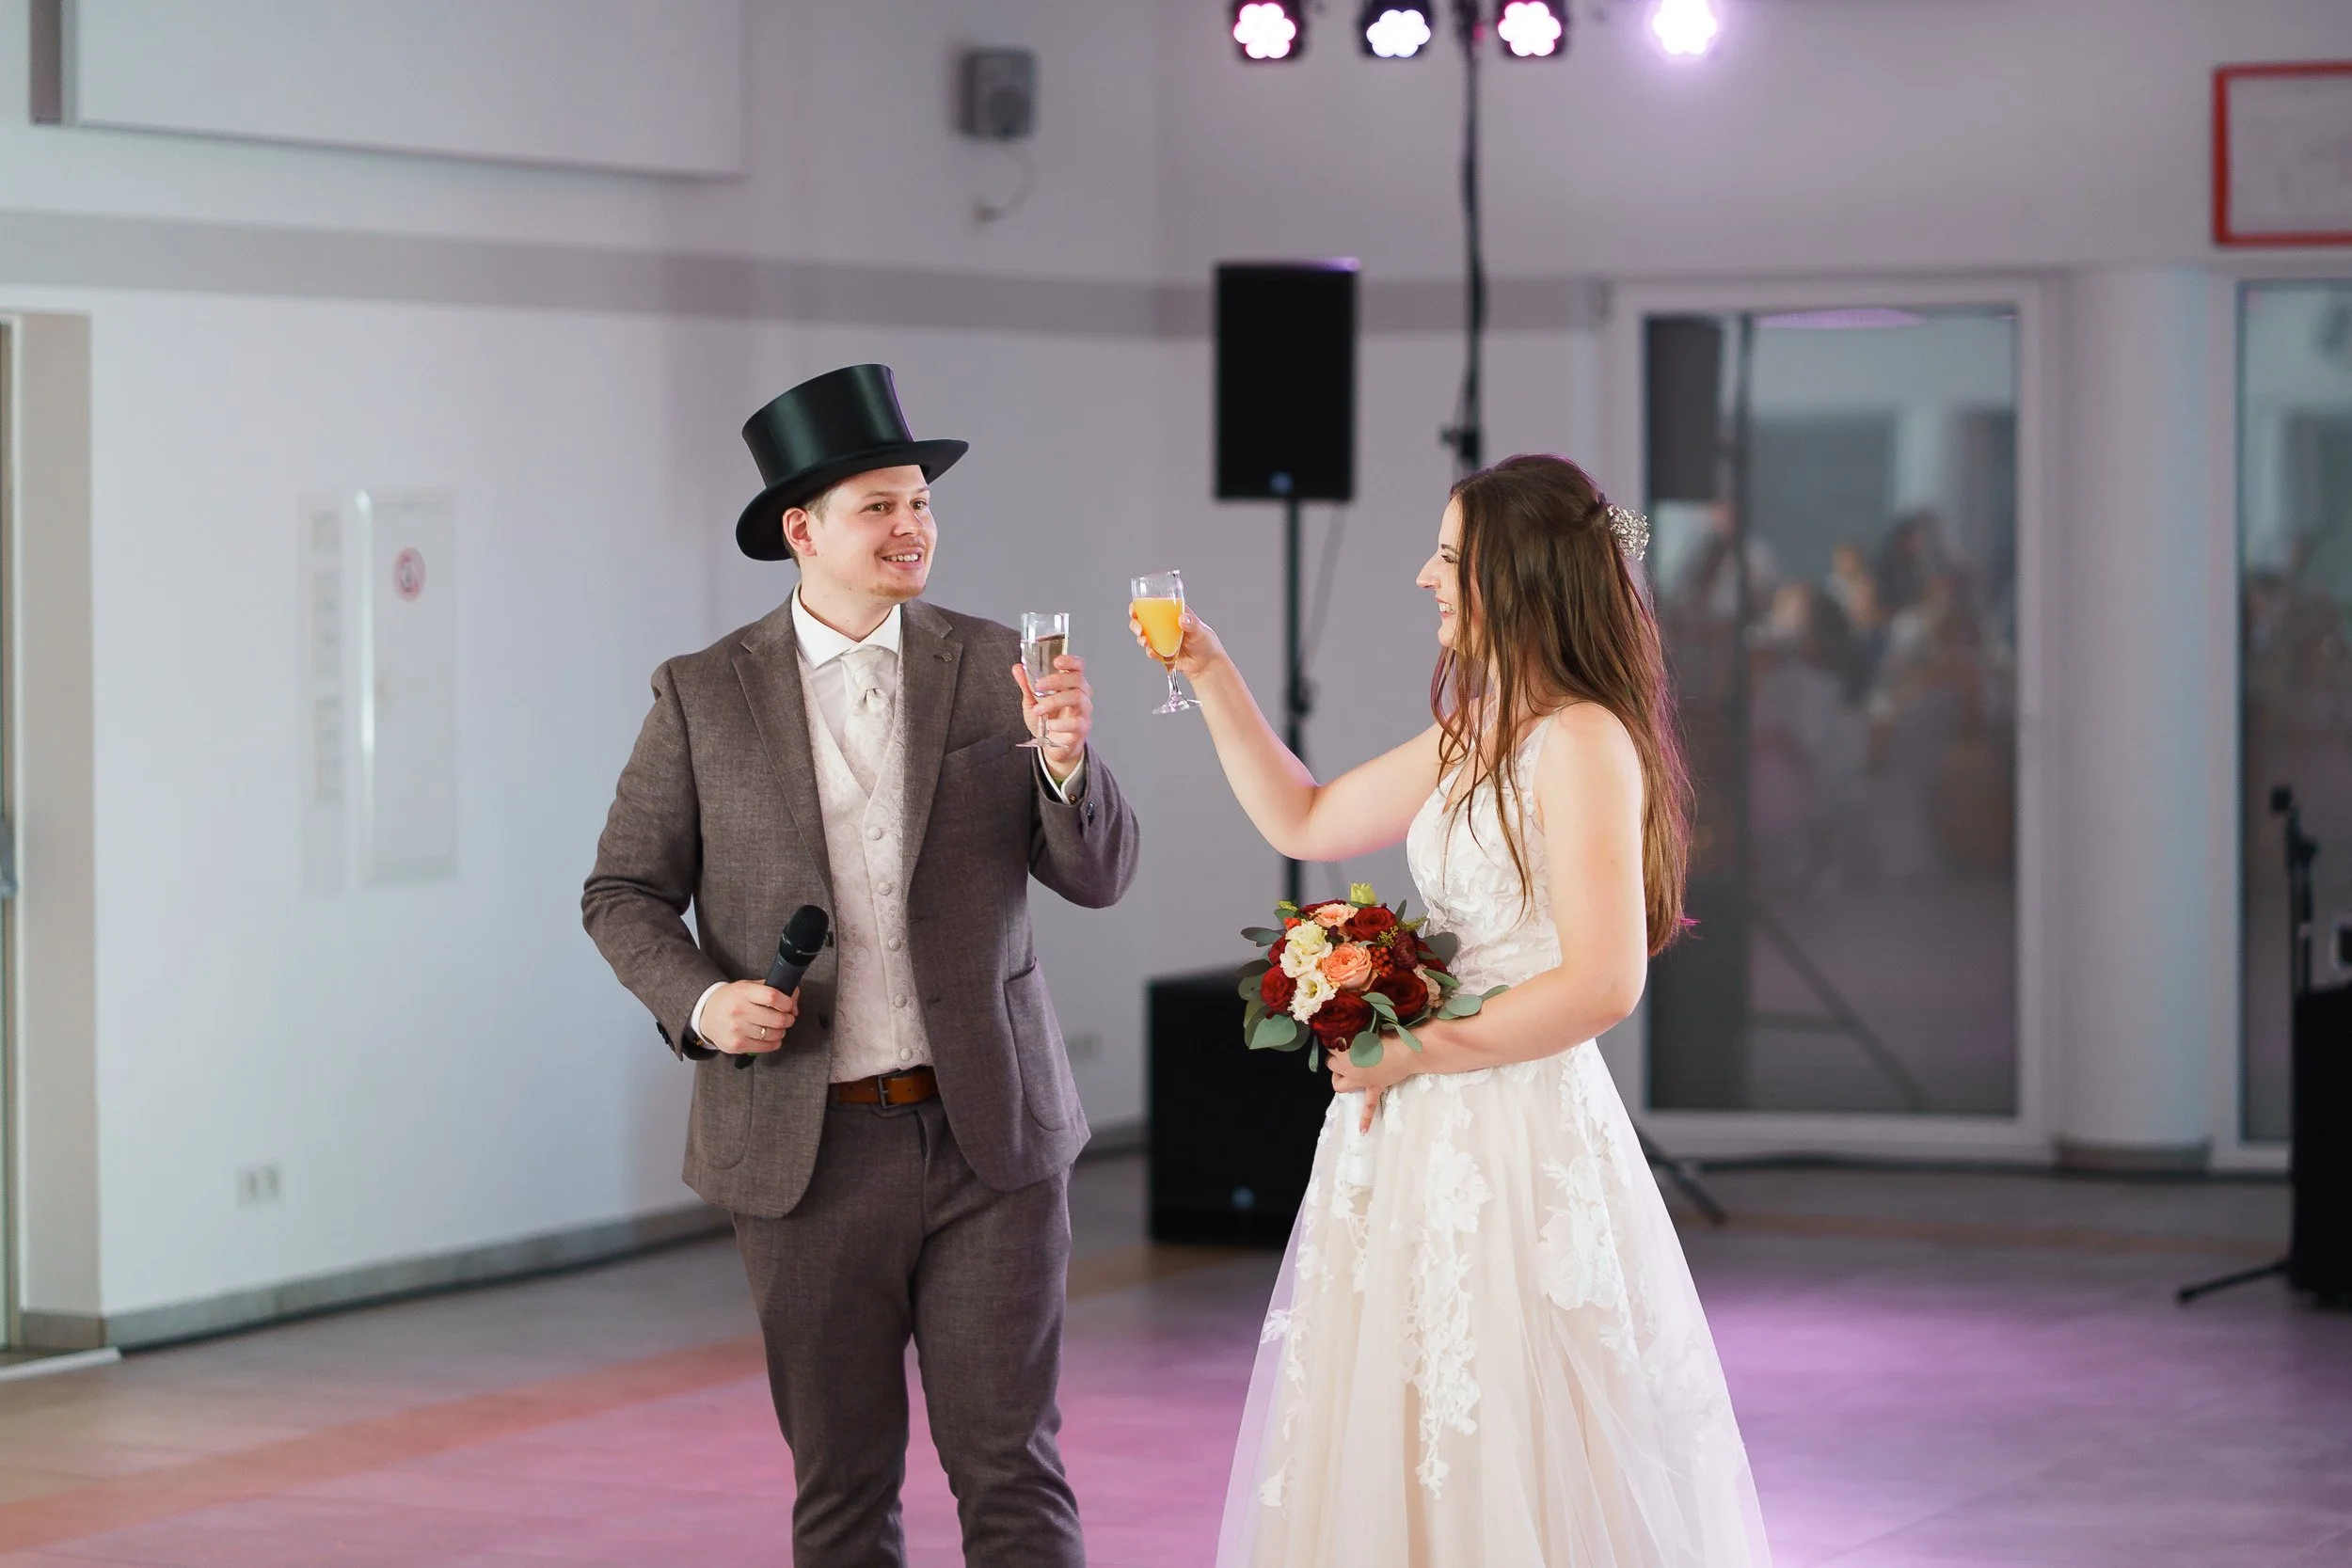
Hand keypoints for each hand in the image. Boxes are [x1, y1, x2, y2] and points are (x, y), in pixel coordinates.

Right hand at [700, 979, 796, 1055]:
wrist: (705, 1014)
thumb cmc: (731, 999)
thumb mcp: (747, 986)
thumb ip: (771, 988)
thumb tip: (794, 997)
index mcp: (743, 993)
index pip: (773, 997)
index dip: (787, 1002)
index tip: (790, 1005)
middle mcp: (739, 1011)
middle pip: (777, 1019)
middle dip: (788, 1019)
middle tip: (788, 1018)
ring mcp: (737, 1030)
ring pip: (773, 1034)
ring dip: (782, 1031)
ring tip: (778, 1027)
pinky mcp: (737, 1045)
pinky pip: (765, 1047)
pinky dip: (774, 1043)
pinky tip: (772, 1038)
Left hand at [1012, 654, 1092, 779]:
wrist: (1052, 747)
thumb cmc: (1046, 721)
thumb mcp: (1032, 701)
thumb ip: (1026, 685)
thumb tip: (1018, 668)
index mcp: (1071, 685)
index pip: (1078, 667)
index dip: (1070, 661)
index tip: (1056, 661)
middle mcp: (1081, 696)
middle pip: (1078, 680)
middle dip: (1057, 680)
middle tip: (1039, 686)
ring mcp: (1084, 712)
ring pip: (1078, 698)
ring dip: (1055, 701)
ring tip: (1039, 710)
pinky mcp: (1082, 729)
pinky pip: (1077, 723)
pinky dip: (1061, 724)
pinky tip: (1050, 725)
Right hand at [1128, 606, 1226, 678]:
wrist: (1207, 665)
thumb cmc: (1206, 643)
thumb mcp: (1200, 630)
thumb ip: (1192, 624)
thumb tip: (1182, 619)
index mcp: (1173, 614)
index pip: (1153, 605)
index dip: (1140, 605)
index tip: (1135, 609)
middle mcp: (1165, 625)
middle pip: (1142, 620)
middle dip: (1135, 624)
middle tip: (1140, 629)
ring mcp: (1162, 639)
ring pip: (1144, 636)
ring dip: (1141, 639)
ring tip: (1146, 642)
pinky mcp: (1162, 653)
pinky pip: (1151, 651)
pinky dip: (1149, 652)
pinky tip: (1153, 653)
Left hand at [1327, 1035, 1423, 1129]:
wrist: (1407, 1050)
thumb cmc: (1387, 1033)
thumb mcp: (1366, 1026)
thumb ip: (1353, 1028)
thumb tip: (1347, 1024)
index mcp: (1344, 1051)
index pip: (1329, 1044)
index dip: (1334, 1038)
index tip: (1341, 1033)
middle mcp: (1349, 1068)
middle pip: (1331, 1064)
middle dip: (1336, 1057)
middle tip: (1346, 1049)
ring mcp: (1361, 1081)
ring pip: (1340, 1085)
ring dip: (1340, 1079)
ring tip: (1345, 1072)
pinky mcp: (1375, 1087)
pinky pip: (1369, 1106)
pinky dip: (1365, 1119)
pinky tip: (1362, 1131)